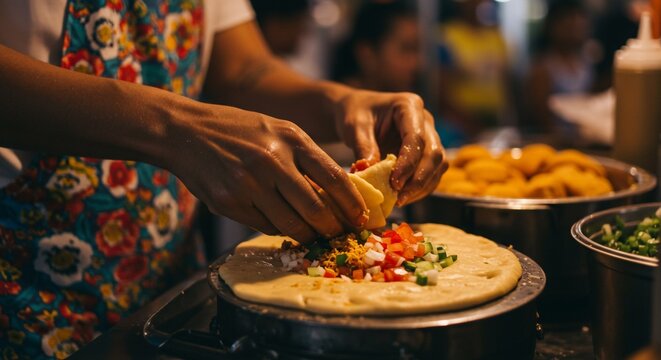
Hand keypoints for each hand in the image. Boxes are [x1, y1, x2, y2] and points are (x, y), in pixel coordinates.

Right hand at [167, 104, 367, 242]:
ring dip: (308, 236)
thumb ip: (305, 158)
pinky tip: (284, 227)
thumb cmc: (239, 130)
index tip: (362, 217)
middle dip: (333, 228)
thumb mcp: (278, 130)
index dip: (352, 203)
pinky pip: (264, 226)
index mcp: (291, 139)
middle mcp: (272, 161)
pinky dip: (279, 230)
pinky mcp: (229, 202)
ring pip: (291, 224)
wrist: (186, 132)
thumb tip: (335, 194)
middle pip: (315, 208)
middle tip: (341, 234)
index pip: (334, 177)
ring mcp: (249, 184)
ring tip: (316, 237)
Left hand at [334, 90, 447, 205]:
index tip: (394, 184)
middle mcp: (425, 120)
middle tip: (399, 198)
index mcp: (409, 106)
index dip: (408, 163)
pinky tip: (402, 198)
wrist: (358, 113)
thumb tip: (369, 172)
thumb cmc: (356, 115)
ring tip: (399, 201)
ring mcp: (430, 136)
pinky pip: (433, 174)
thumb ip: (364, 147)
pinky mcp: (427, 153)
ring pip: (438, 166)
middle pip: (434, 153)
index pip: (416, 138)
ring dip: (422, 187)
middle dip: (419, 179)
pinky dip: (421, 189)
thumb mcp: (355, 128)